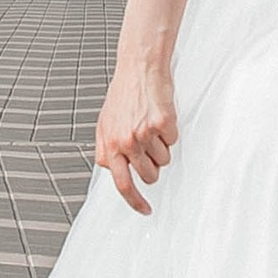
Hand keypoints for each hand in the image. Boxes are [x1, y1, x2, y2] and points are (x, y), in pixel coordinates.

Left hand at [95, 46, 177, 215]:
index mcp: (110, 145)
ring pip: (164, 160)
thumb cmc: (123, 94)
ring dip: (161, 147)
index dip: (135, 201)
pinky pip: (173, 141)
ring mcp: (145, 133)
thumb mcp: (105, 123)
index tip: (144, 209)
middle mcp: (126, 142)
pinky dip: (170, 132)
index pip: (122, 184)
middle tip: (149, 147)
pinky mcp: (163, 124)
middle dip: (152, 167)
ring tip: (151, 126)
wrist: (138, 68)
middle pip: (149, 176)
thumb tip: (112, 169)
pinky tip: (160, 116)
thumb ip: (107, 149)